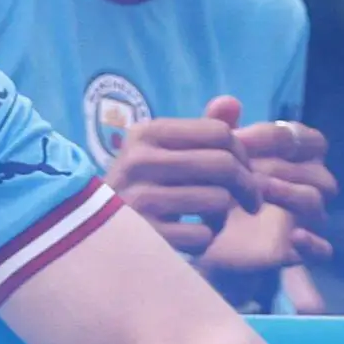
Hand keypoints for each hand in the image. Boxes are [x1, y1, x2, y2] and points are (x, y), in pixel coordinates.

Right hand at [103, 97, 249, 257]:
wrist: (90, 231)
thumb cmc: (142, 188)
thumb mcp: (162, 152)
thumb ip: (200, 130)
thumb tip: (233, 103)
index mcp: (145, 133)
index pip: (219, 133)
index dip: (243, 152)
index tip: (246, 170)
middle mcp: (138, 161)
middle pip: (224, 165)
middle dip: (248, 185)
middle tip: (252, 201)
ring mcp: (139, 200)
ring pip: (218, 201)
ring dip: (223, 215)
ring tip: (209, 219)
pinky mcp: (146, 237)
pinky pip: (204, 235)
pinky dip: (206, 239)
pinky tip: (191, 238)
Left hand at [202, 118, 335, 273]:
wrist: (203, 243)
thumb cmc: (217, 194)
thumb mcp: (214, 162)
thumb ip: (220, 129)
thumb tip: (227, 101)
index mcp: (296, 162)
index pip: (311, 140)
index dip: (282, 137)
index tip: (243, 139)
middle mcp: (307, 188)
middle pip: (318, 170)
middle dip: (284, 165)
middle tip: (248, 166)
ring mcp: (304, 222)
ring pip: (316, 201)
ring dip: (291, 193)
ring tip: (259, 190)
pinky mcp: (296, 253)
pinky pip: (323, 250)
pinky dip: (314, 243)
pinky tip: (295, 236)